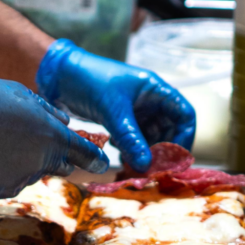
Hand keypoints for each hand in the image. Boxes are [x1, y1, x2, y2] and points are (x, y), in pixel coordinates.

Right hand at [0, 68, 108, 197]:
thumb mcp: (26, 97)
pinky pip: (13, 183)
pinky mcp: (2, 190)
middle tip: (36, 142)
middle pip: (62, 166)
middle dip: (56, 157)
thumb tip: (66, 123)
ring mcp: (23, 178)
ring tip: (2, 141)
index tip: (102, 163)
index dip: (96, 159)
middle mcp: (43, 161)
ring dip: (27, 162)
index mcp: (54, 136)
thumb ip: (51, 114)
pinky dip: (6, 172)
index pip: (86, 154)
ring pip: (34, 173)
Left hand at [35, 40, 195, 171]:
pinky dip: (132, 150)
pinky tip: (122, 156)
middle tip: (151, 170)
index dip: (185, 136)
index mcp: (155, 89)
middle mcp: (149, 100)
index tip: (175, 158)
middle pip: (169, 130)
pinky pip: (134, 139)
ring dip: (145, 153)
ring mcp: (135, 110)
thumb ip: (131, 138)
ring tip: (133, 166)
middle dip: (162, 151)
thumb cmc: (90, 80)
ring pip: (151, 137)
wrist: (59, 74)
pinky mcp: (121, 119)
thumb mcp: (113, 110)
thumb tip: (146, 166)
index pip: (184, 114)